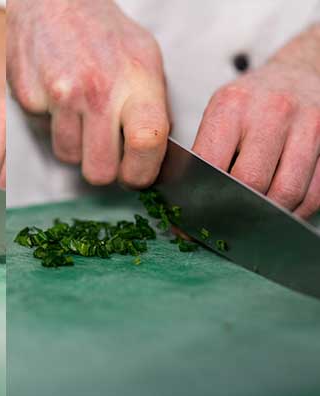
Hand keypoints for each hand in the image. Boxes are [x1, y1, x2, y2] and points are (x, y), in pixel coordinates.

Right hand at [7, 0, 168, 186]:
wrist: (54, 3)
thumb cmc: (101, 31)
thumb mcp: (144, 58)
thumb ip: (152, 106)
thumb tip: (156, 153)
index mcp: (136, 79)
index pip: (147, 141)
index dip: (142, 171)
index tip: (138, 174)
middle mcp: (98, 89)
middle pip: (100, 170)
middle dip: (103, 168)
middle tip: (105, 152)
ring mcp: (61, 95)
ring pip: (69, 158)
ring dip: (76, 146)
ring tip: (81, 117)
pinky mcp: (31, 98)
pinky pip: (45, 136)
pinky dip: (53, 126)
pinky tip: (59, 101)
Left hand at [193, 25, 319, 218]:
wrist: (297, 74)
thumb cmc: (251, 102)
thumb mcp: (219, 113)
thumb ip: (206, 152)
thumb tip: (186, 204)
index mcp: (232, 105)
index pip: (212, 163)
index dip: (201, 196)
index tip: (193, 216)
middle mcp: (272, 111)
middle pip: (251, 182)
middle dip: (234, 209)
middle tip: (223, 223)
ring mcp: (308, 125)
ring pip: (287, 193)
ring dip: (267, 216)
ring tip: (252, 221)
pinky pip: (316, 193)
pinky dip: (296, 211)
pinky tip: (280, 213)